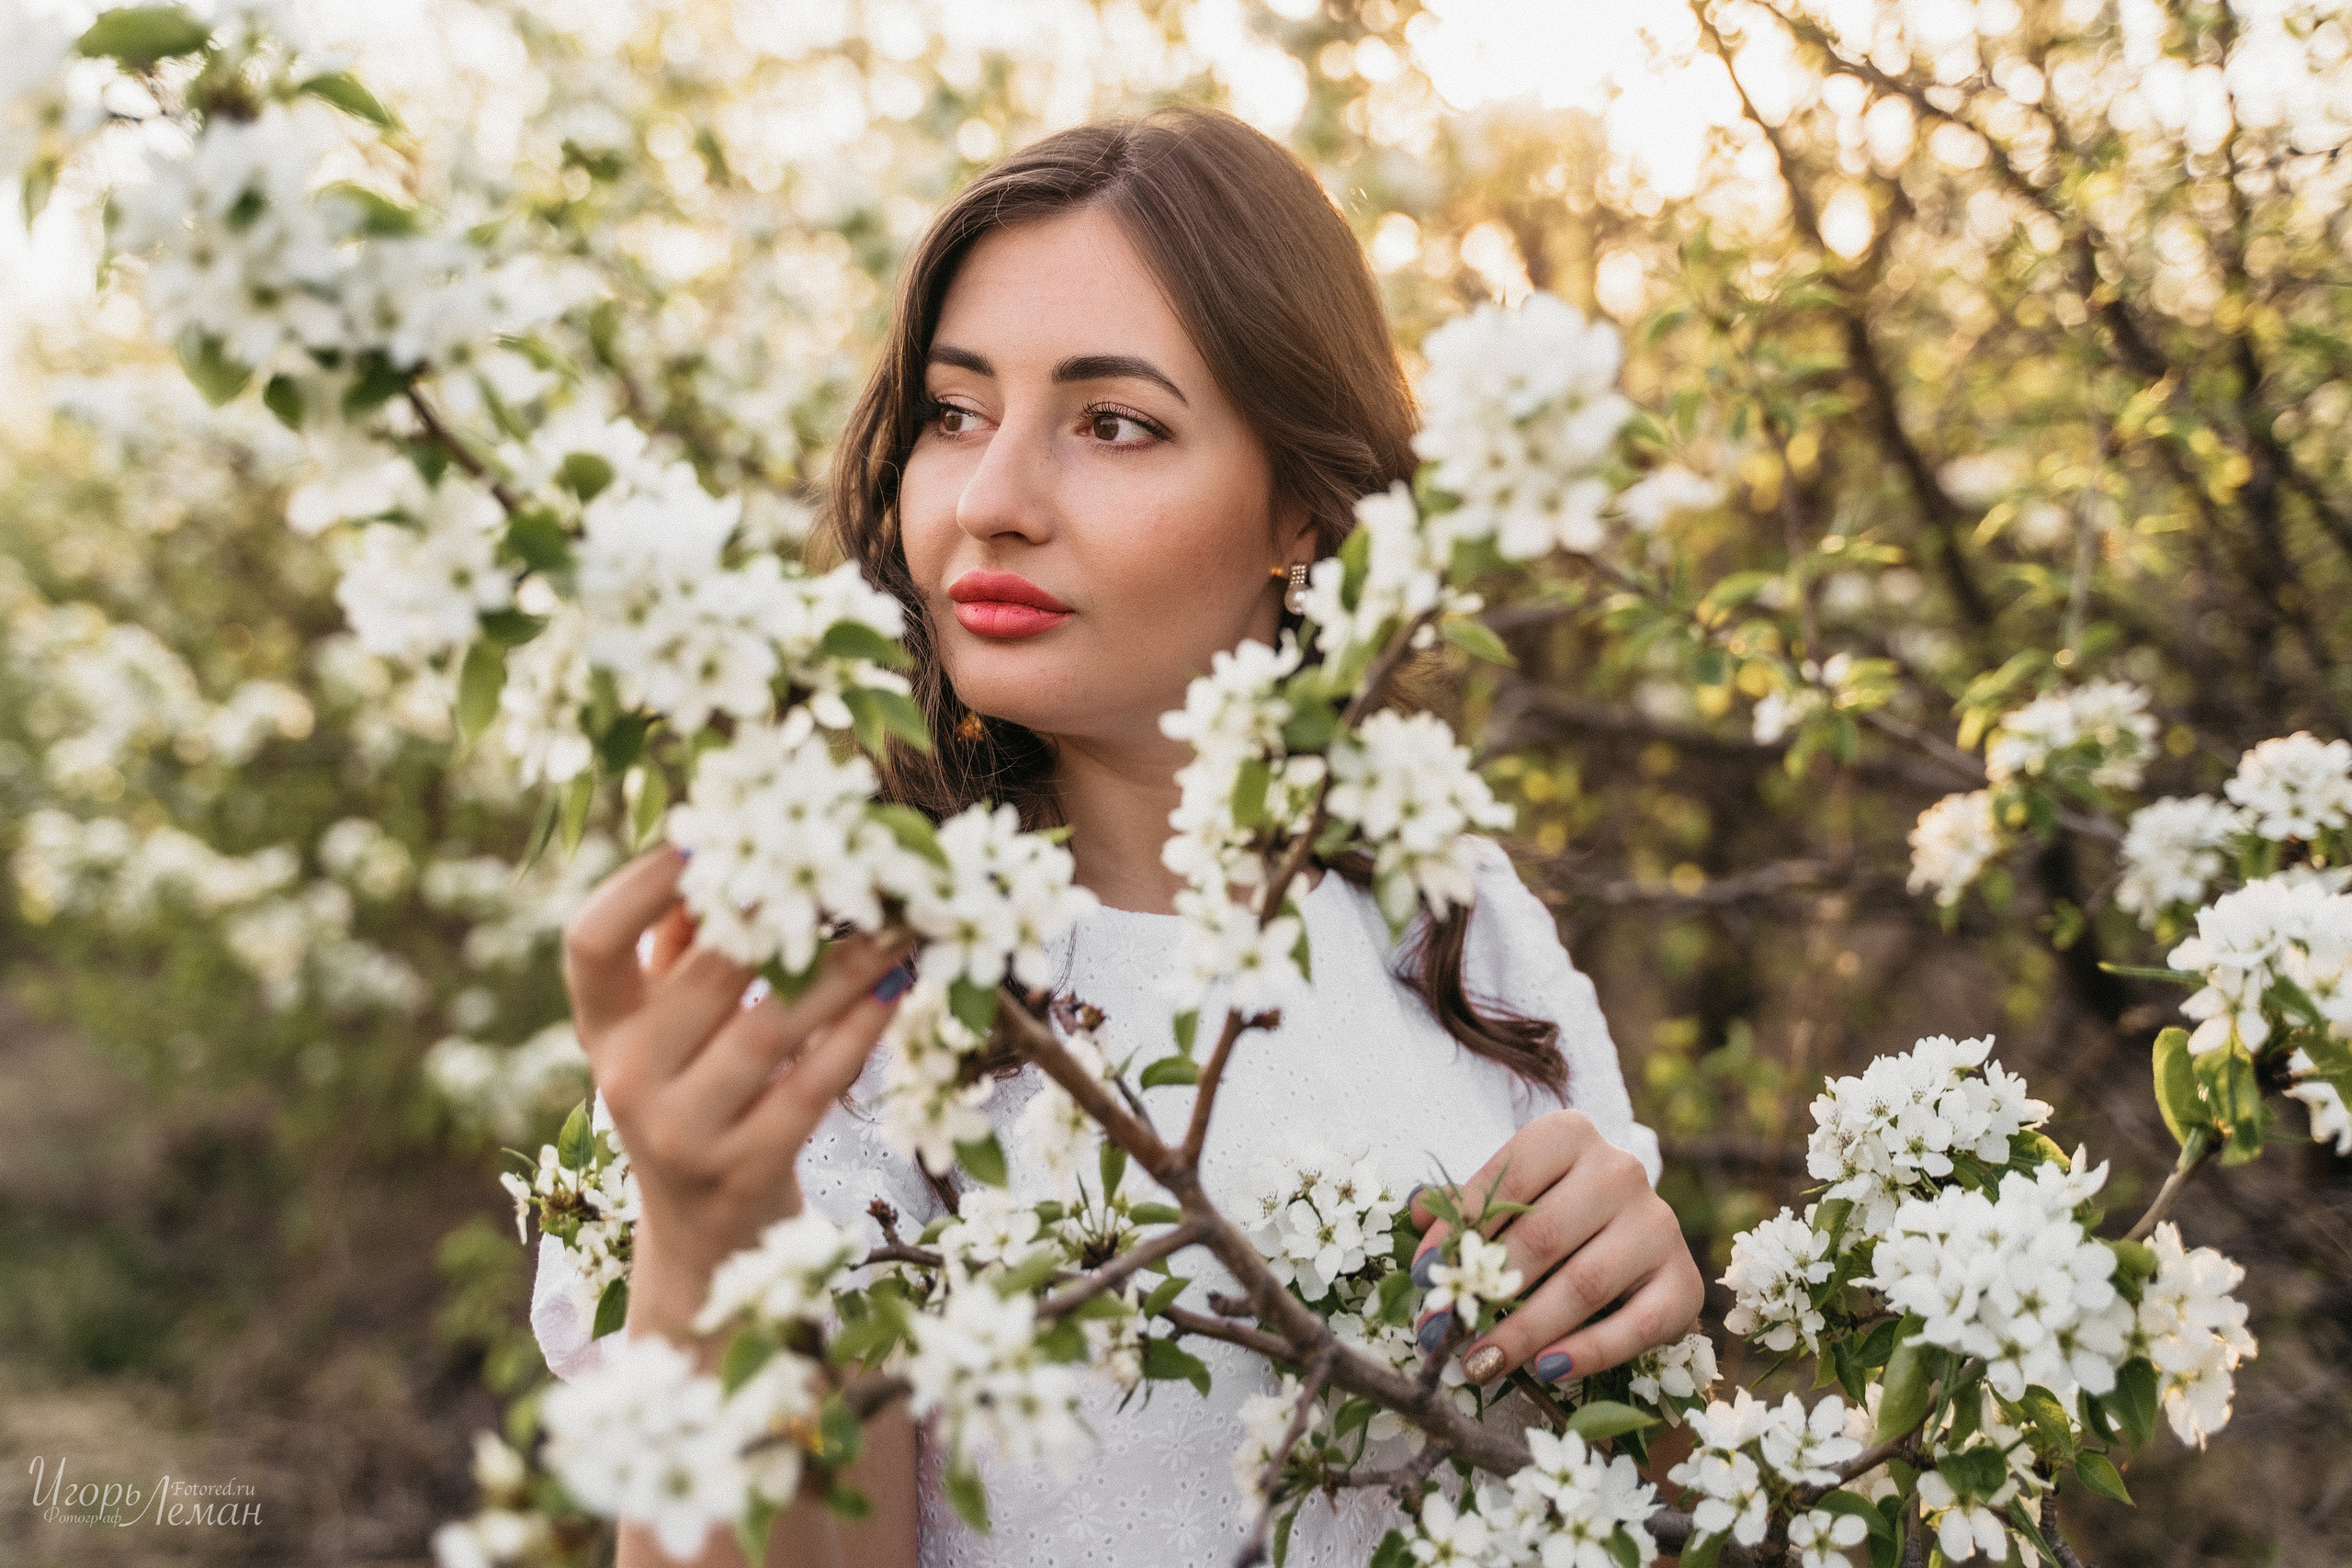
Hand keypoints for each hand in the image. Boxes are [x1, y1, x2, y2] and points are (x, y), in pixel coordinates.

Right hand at [561, 845, 914, 1340]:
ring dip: (844, 967)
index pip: (590, 942)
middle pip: (707, 974)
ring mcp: (683, 1133)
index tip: (708, 838)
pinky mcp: (745, 1171)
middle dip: (787, 911)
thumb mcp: (667, 1030)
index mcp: (601, 1030)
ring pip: (771, 1026)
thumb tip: (728, 844)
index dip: (641, 884)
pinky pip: (813, 1084)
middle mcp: (625, 1079)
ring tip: (895, 925)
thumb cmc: (696, 1098)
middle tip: (852, 865)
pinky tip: (897, 988)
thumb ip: (682, 948)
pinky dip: (859, 1030)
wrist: (706, 1239)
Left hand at [1406, 1109, 1703, 1390]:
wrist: (1634, 1238)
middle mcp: (1620, 1171)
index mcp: (1568, 1135)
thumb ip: (1466, 1205)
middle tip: (1441, 1333)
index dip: (1458, 1232)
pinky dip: (1588, 1353)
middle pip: (1543, 1238)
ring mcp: (1658, 1225)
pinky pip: (1636, 1326)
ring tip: (1480, 1363)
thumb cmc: (1554, 1211)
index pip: (1505, 1182)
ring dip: (1525, 1332)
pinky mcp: (1683, 1281)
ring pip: (1584, 1285)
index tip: (1423, 1276)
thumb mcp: (1510, 1195)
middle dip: (1484, 1291)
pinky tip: (1546, 1371)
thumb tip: (1417, 1212)